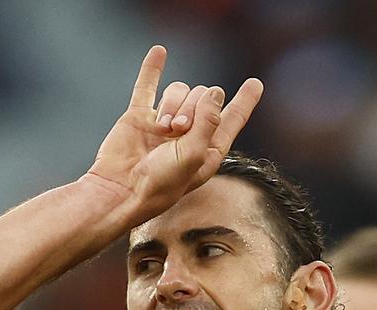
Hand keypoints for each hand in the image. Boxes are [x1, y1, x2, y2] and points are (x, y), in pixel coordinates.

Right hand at [85, 45, 263, 218]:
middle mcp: (189, 134)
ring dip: (172, 105)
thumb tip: (216, 90)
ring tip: (162, 128)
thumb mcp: (193, 155)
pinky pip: (147, 87)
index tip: (256, 83)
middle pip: (202, 98)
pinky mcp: (139, 117)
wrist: (120, 190)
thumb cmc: (161, 183)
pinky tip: (159, 51)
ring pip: (178, 92)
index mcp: (209, 148)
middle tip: (178, 129)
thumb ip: (208, 121)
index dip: (244, 101)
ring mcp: (164, 124)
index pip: (232, 119)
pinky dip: (152, 69)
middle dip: (193, 108)